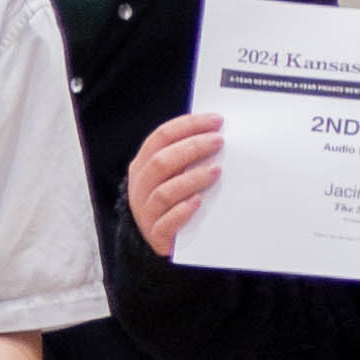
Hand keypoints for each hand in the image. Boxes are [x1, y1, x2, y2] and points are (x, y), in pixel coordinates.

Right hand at [122, 113, 224, 259]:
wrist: (158, 238)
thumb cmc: (172, 200)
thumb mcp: (172, 174)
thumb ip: (185, 156)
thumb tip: (215, 132)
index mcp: (143, 164)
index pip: (161, 137)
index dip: (188, 126)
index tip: (216, 121)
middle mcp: (140, 186)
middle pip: (161, 161)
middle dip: (193, 148)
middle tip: (219, 141)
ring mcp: (145, 210)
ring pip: (164, 192)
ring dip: (192, 178)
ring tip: (216, 171)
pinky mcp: (155, 234)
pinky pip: (166, 222)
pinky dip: (182, 211)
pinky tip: (198, 202)